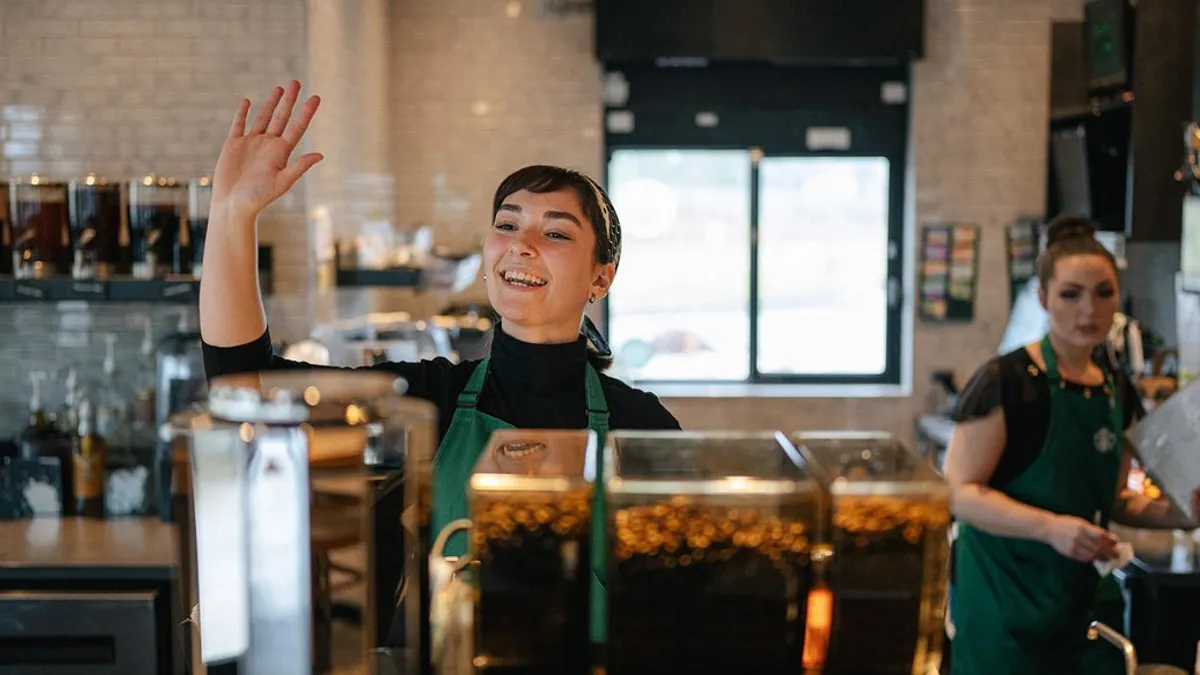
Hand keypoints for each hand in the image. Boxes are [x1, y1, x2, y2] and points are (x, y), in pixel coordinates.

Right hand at [211, 80, 321, 219]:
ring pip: (263, 117)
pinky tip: (247, 101)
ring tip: (279, 88)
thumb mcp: (282, 182)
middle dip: (289, 100)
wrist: (233, 205)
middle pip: (281, 117)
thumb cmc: (258, 198)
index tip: (315, 97)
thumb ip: (299, 167)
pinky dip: (242, 113)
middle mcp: (268, 145)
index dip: (306, 112)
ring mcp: (251, 143)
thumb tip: (320, 155)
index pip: (297, 127)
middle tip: (296, 82)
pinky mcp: (233, 145)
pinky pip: (239, 124)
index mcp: (281, 153)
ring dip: (271, 103)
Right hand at [1045, 514, 1117, 562]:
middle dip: (1109, 552)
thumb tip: (1107, 537)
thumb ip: (1092, 529)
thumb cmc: (1066, 523)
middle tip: (1116, 554)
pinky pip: (1084, 558)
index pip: (1100, 536)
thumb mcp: (1080, 522)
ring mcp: (1074, 546)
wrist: (1049, 528)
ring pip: (1092, 554)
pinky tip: (1095, 558)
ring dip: (1102, 557)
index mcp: (1082, 527)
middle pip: (1098, 547)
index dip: (1110, 541)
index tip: (1116, 543)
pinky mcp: (1070, 553)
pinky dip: (1091, 559)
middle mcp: (1078, 537)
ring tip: (1108, 558)